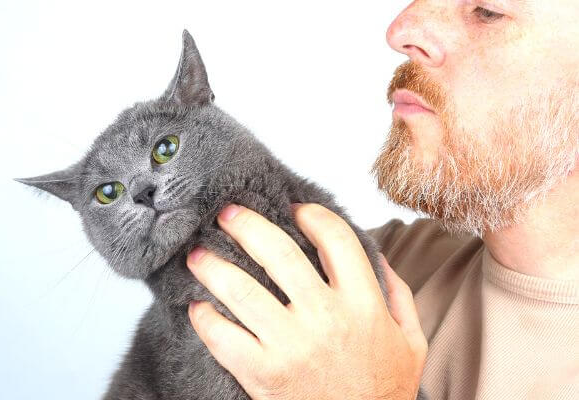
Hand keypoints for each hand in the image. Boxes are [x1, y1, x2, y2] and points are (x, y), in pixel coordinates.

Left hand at [186, 203, 426, 399]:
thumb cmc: (381, 390)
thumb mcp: (410, 342)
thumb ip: (399, 295)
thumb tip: (378, 256)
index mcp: (363, 304)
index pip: (335, 239)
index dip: (312, 215)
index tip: (294, 209)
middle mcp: (326, 319)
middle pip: (279, 253)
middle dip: (247, 224)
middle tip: (228, 213)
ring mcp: (292, 346)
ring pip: (242, 290)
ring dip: (212, 266)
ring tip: (198, 254)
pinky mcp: (264, 374)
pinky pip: (223, 337)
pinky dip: (204, 318)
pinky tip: (197, 306)